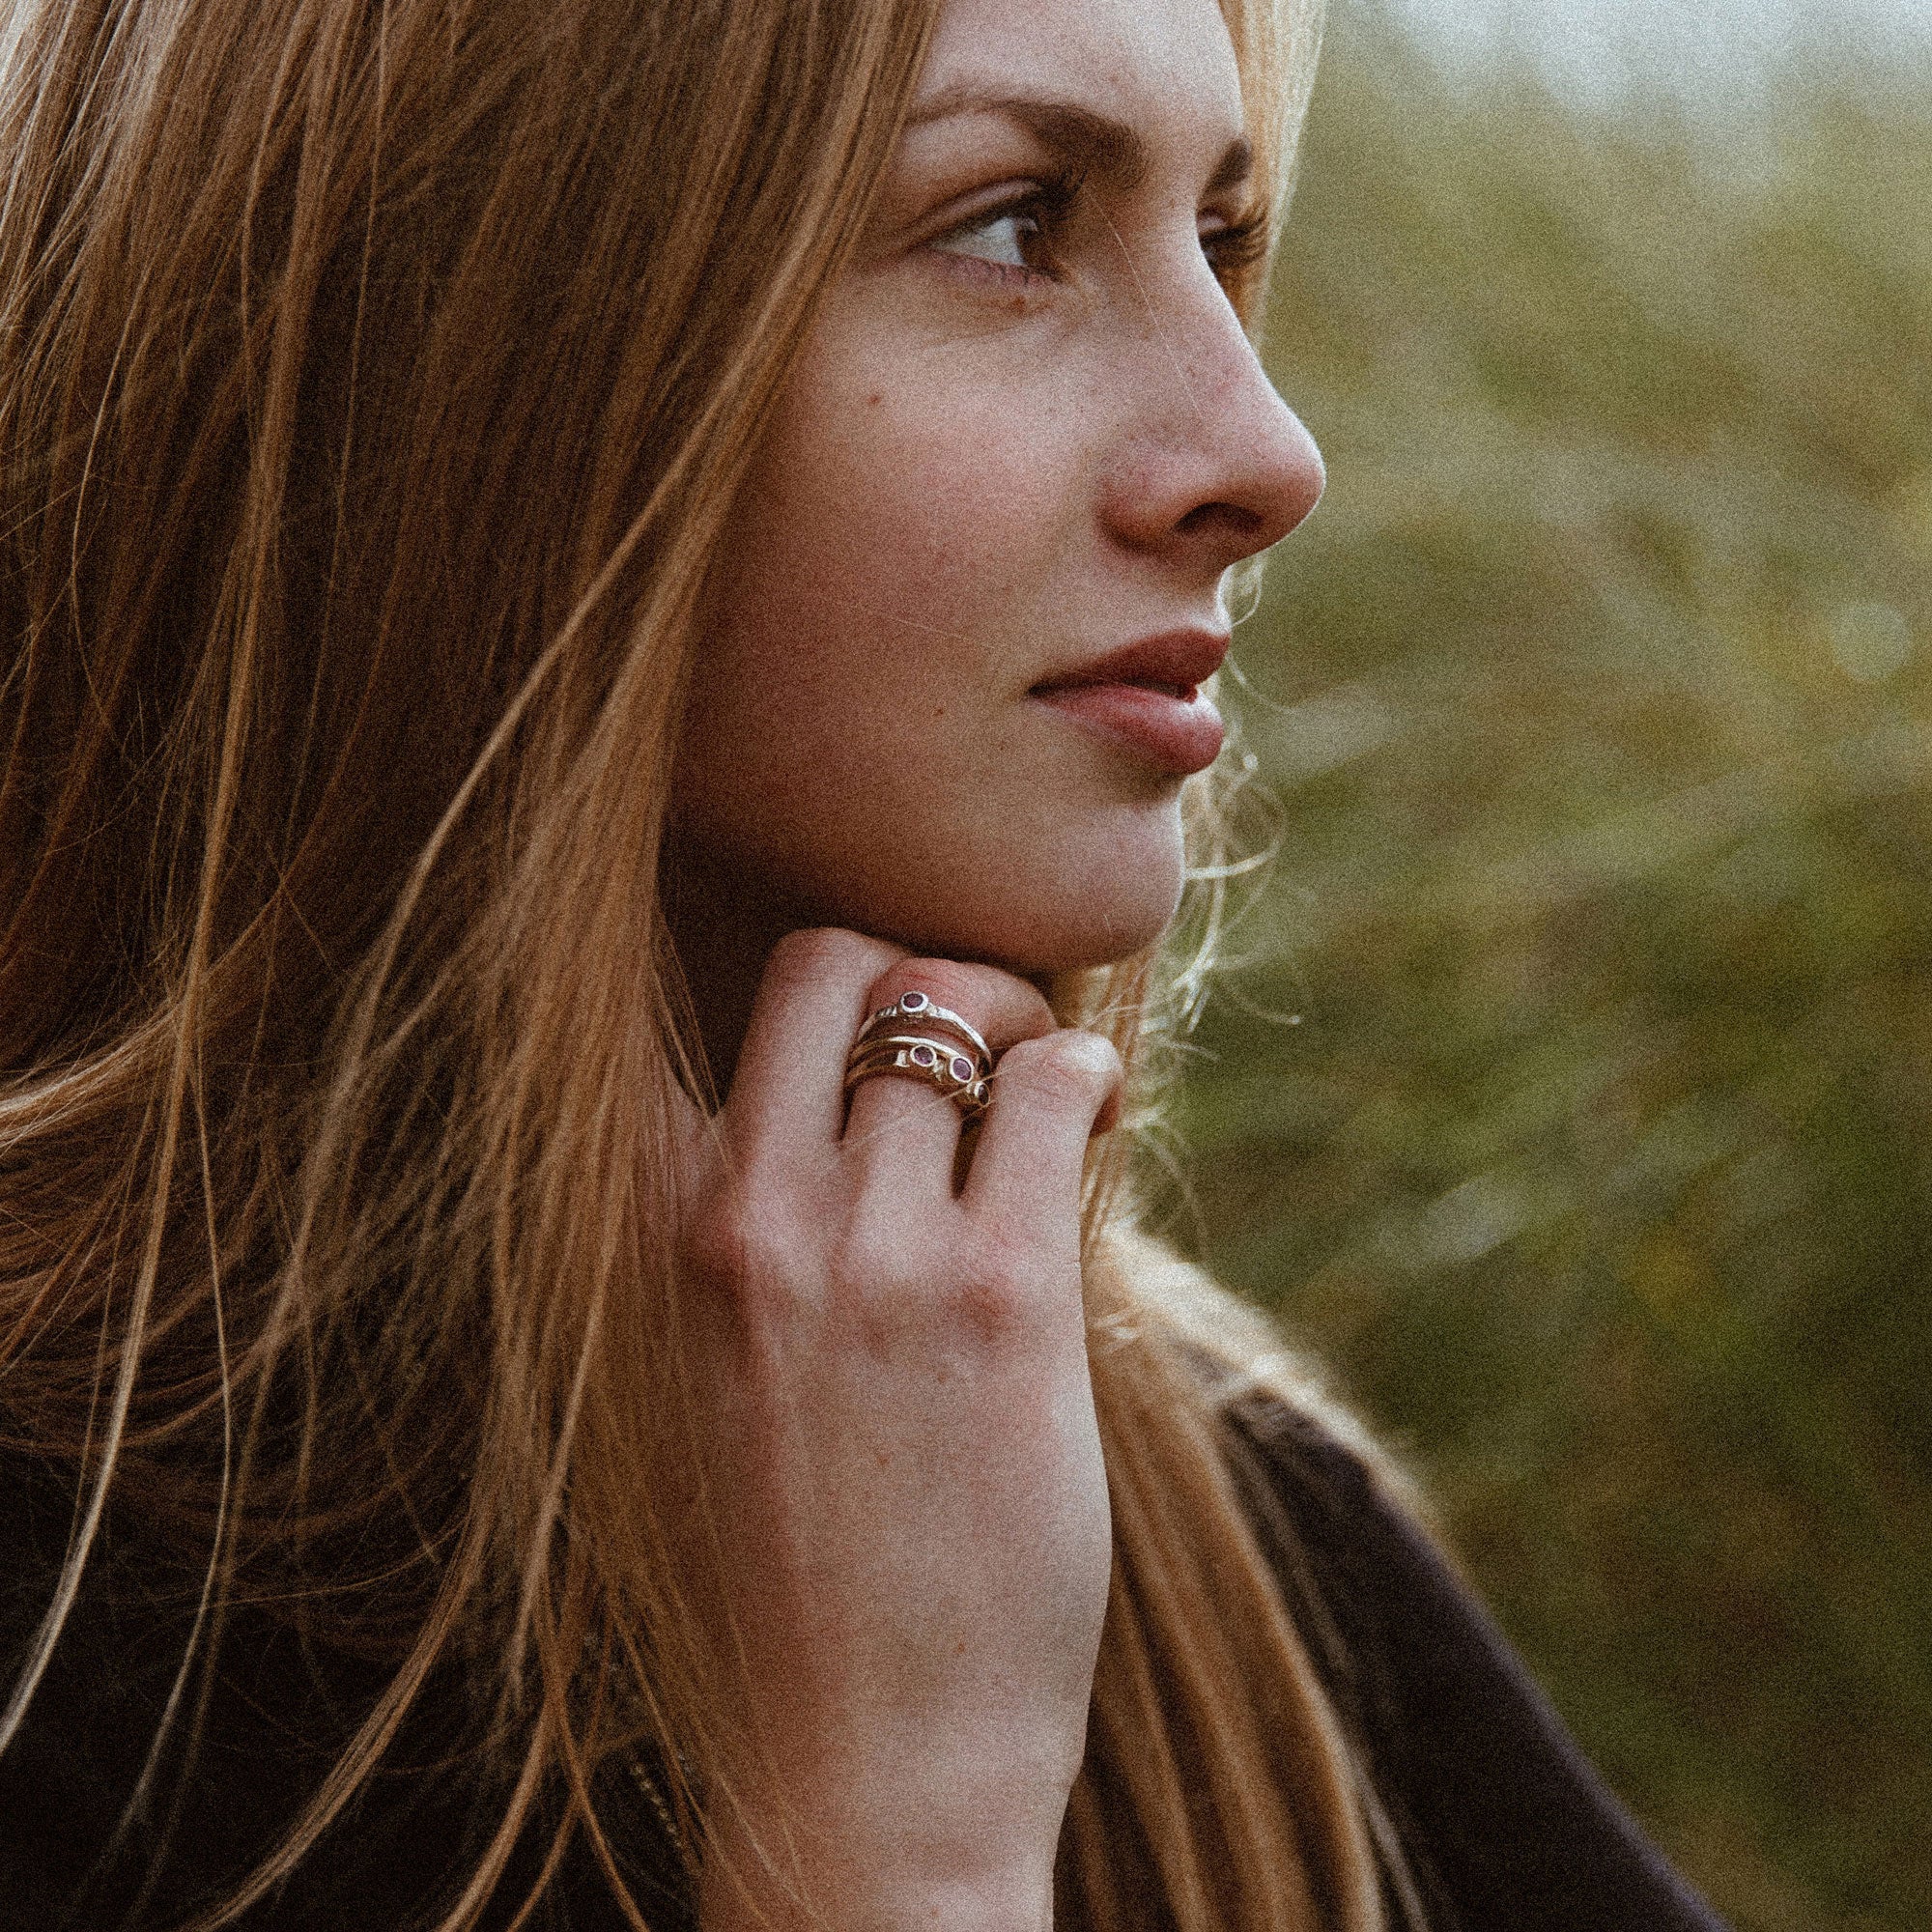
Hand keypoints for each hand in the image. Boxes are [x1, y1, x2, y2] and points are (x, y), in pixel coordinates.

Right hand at [677, 928, 1120, 1931]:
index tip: (846, 997)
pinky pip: (1057, 1085)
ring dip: (1019, 1015)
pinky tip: (1096, 1119)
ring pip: (950, 1000)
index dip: (756, 955)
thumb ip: (735, 1227)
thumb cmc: (780, 1570)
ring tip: (1046, 1086)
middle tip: (968, 1035)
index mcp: (645, 1231)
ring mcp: (873, 1253)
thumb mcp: (695, 1375)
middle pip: (826, 954)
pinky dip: (1089, 1073)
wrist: (856, 1764)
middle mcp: (742, 1215)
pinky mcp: (1002, 1297)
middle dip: (912, 960)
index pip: (668, 999)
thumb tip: (841, 1090)